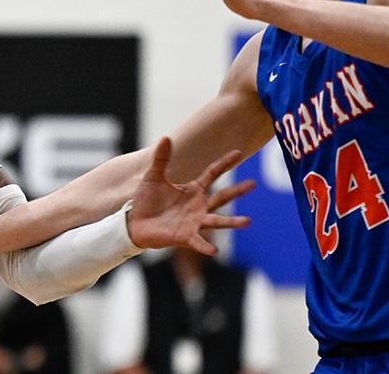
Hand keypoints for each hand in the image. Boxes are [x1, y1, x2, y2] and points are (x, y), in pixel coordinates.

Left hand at [126, 136, 254, 253]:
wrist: (135, 223)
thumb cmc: (146, 200)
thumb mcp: (153, 177)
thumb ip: (161, 159)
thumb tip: (166, 137)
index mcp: (193, 190)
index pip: (213, 173)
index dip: (224, 163)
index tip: (238, 153)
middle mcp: (198, 206)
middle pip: (221, 197)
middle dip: (237, 191)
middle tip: (253, 184)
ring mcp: (194, 222)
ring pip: (216, 221)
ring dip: (231, 222)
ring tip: (247, 221)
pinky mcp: (184, 236)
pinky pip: (197, 242)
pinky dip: (205, 246)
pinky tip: (214, 250)